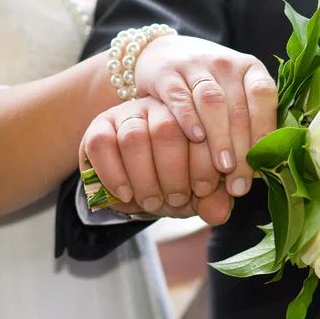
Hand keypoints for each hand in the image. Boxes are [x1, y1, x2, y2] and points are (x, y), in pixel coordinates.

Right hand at [79, 96, 231, 224]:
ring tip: (153, 202)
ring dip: (145, 177)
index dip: (205, 159)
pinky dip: (114, 174)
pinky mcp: (100, 126)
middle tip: (177, 199)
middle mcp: (161, 106)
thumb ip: (213, 201)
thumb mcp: (198, 194)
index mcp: (194, 113)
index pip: (202, 124)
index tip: (205, 189)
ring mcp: (129, 113)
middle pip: (167, 129)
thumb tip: (220, 212)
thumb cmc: (175, 184)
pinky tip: (127, 194)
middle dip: (174, 171)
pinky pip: (102, 144)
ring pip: (133, 137)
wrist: (137, 187)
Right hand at [135, 35, 277, 196]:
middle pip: (238, 107)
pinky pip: (180, 96)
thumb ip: (250, 123)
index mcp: (250, 69)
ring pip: (212, 102)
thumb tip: (267, 165)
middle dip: (241, 149)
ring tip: (222, 168)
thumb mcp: (234, 95)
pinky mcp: (167, 73)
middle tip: (241, 182)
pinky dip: (188, 118)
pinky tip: (194, 138)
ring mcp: (196, 65)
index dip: (265, 127)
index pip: (263, 95)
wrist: (166, 53)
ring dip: (219, 137)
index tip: (264, 160)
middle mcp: (226, 64)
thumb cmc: (210, 85)